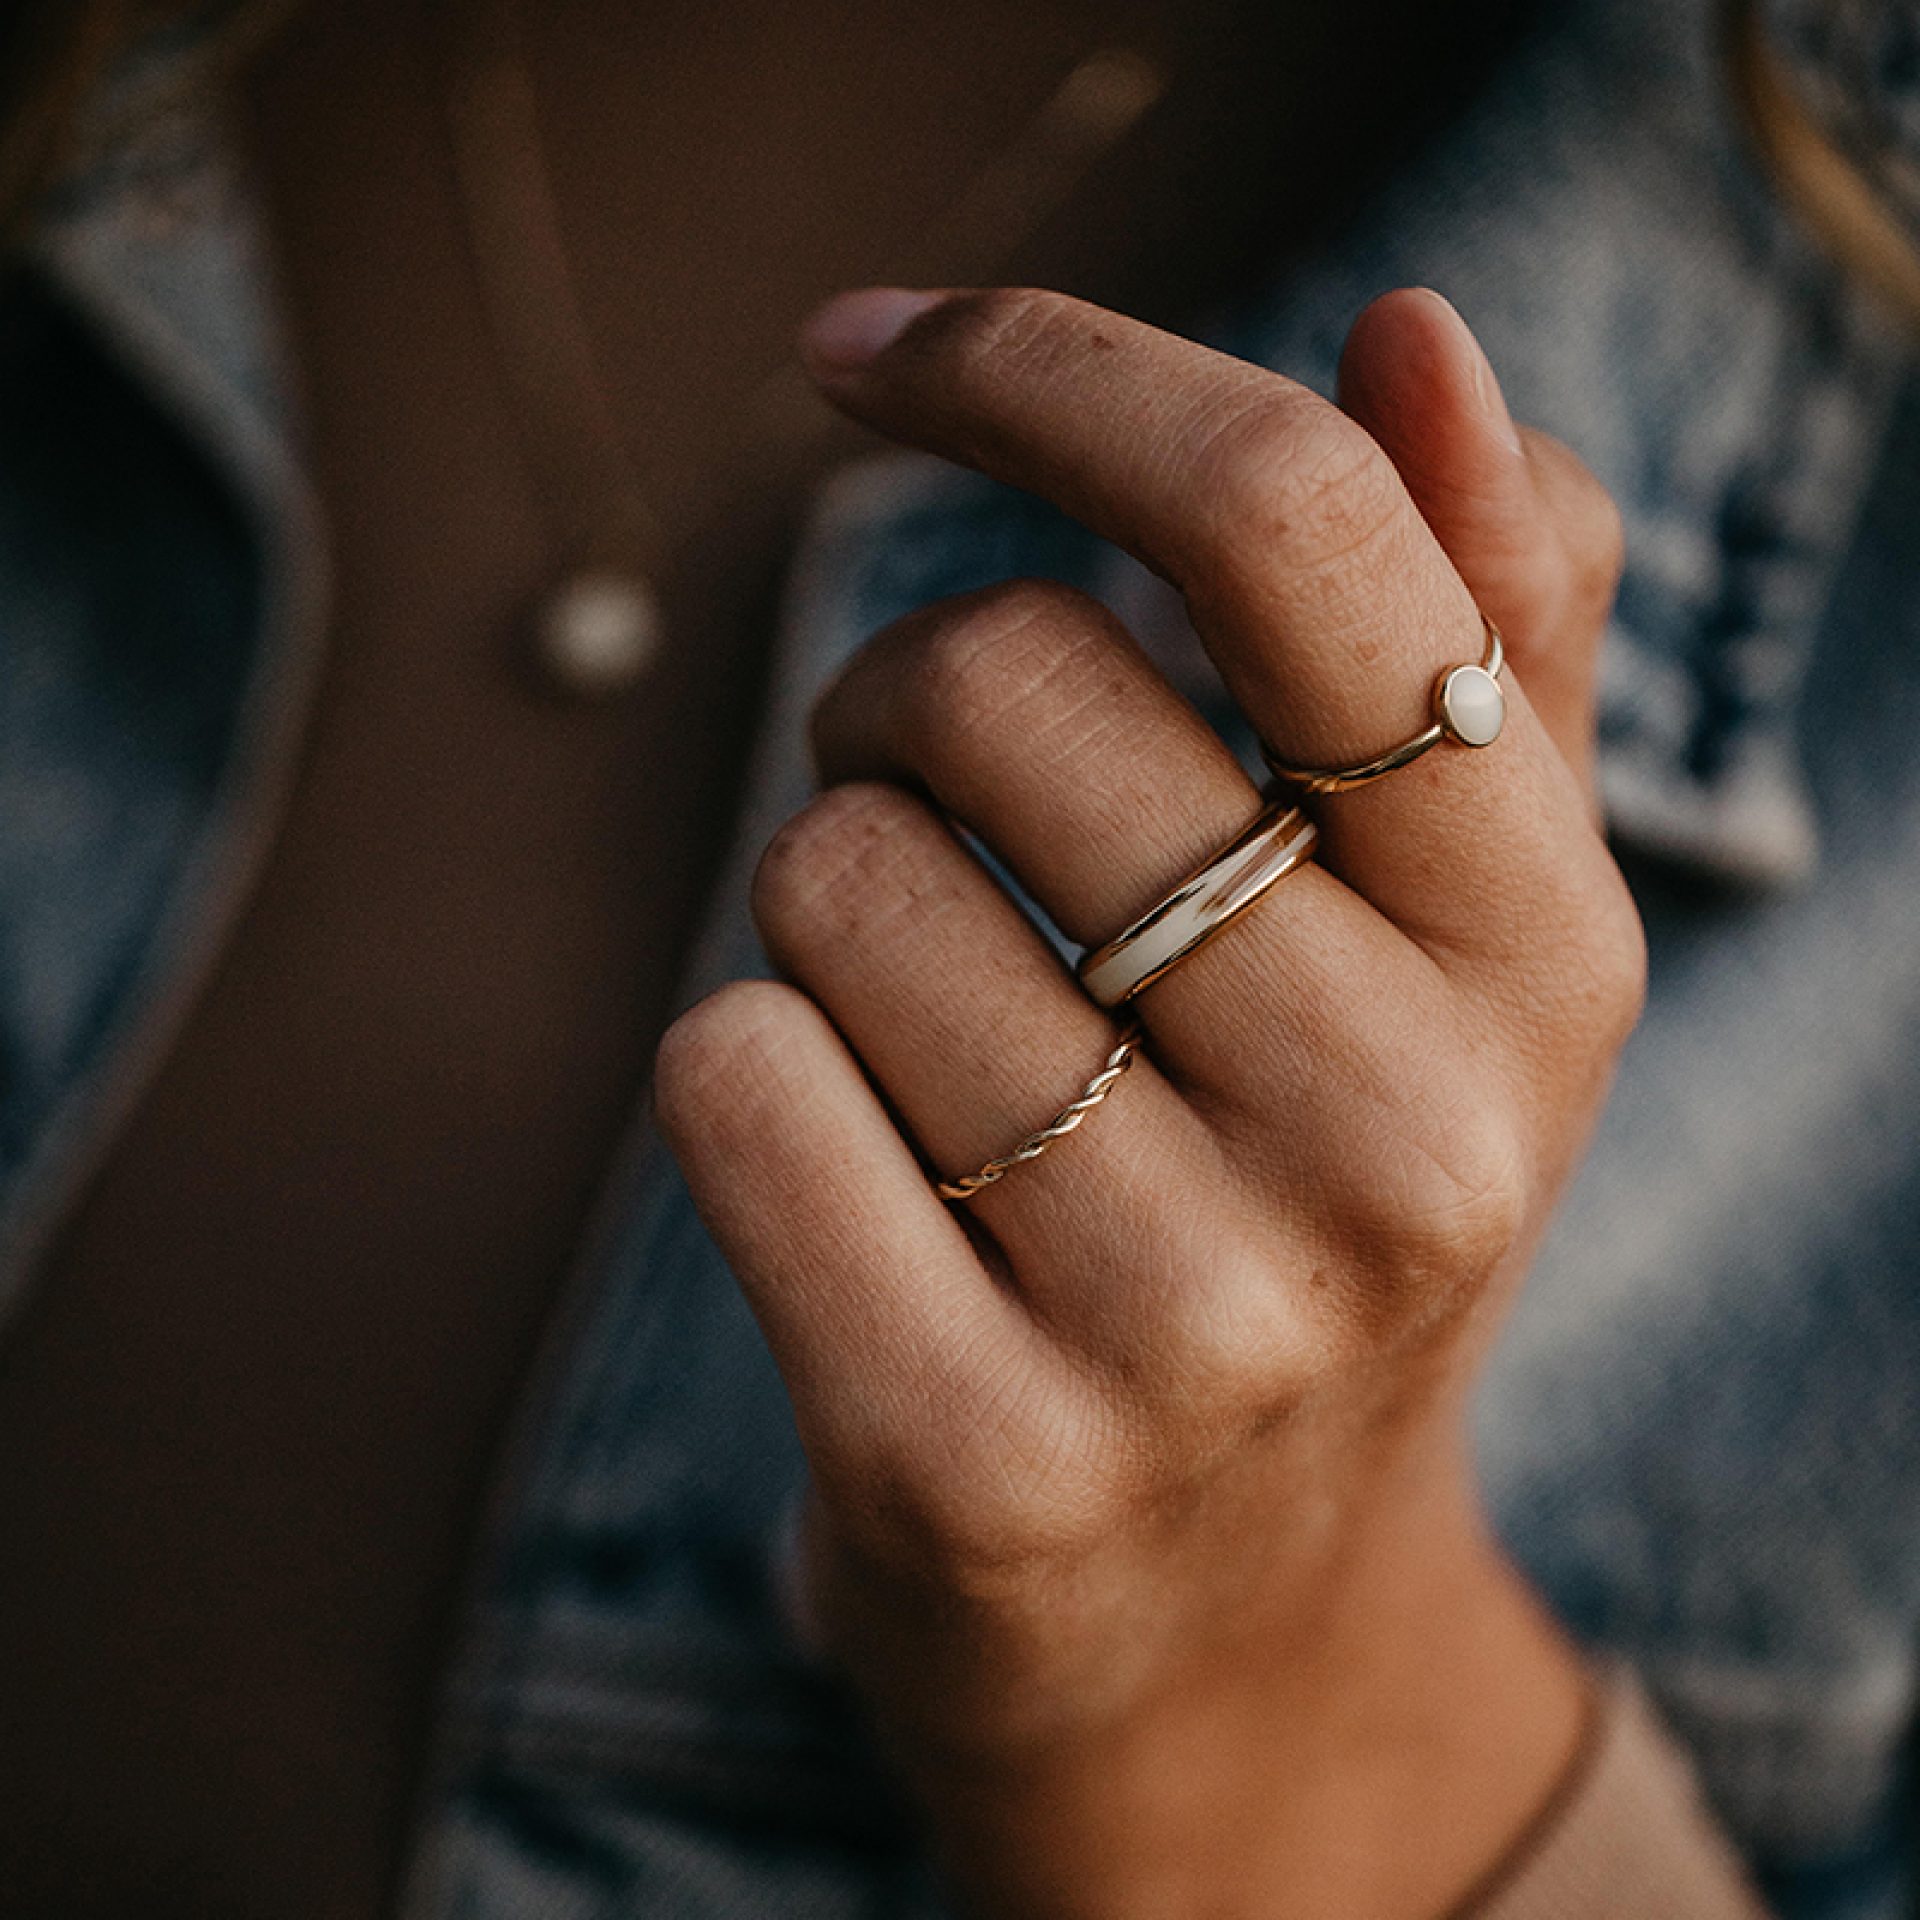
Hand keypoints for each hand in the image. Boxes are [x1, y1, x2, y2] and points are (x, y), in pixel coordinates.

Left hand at [655, 286, 1641, 1919]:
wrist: (1231, 1633)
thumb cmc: (1310, 1203)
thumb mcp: (1452, 941)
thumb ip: (1477, 637)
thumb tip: (1422, 342)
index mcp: (1536, 943)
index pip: (1297, 520)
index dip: (1052, 367)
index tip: (867, 346)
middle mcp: (1406, 1129)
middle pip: (995, 678)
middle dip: (899, 703)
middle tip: (945, 820)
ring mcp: (1199, 1319)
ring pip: (832, 880)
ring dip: (825, 908)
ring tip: (940, 1034)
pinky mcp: (974, 1464)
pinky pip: (731, 1082)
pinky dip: (747, 1078)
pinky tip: (858, 1178)